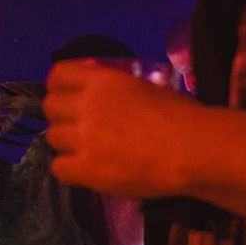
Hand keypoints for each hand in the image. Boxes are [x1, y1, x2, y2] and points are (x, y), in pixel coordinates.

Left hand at [43, 61, 204, 198]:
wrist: (195, 150)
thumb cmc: (183, 117)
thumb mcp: (147, 88)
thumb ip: (117, 90)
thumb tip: (103, 94)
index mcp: (102, 81)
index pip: (58, 75)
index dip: (63, 86)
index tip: (75, 96)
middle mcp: (85, 105)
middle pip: (50, 107)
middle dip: (65, 116)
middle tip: (85, 127)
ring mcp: (83, 138)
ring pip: (53, 138)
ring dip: (69, 143)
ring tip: (91, 151)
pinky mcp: (87, 169)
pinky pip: (59, 168)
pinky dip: (72, 169)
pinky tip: (90, 170)